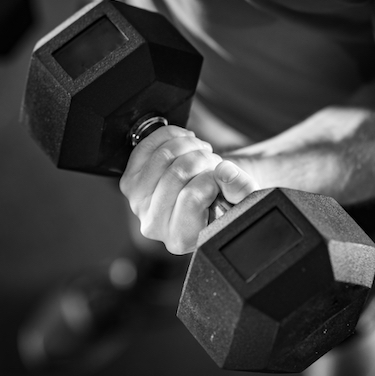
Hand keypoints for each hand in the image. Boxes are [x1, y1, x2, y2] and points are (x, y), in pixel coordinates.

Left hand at [120, 126, 258, 254]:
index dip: (211, 178)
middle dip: (202, 158)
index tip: (221, 178)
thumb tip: (224, 172)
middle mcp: (154, 225)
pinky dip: (169, 136)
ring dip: (188, 146)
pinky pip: (146, 147)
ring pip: (162, 157)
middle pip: (176, 174)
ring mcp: (138, 203)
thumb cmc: (225, 203)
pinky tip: (183, 142)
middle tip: (213, 161)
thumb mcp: (245, 201)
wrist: (205, 197)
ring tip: (201, 152)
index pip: (192, 197)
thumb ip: (242, 189)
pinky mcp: (129, 181)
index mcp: (181, 238)